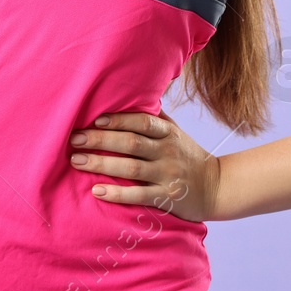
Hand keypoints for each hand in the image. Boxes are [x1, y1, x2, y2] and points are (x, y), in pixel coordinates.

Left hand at [68, 108, 219, 221]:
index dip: (119, 119)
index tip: (95, 119)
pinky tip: (97, 191)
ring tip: (77, 162)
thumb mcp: (175, 132)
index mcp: (168, 133)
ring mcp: (168, 175)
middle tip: (74, 140)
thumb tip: (130, 92)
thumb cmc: (187, 155)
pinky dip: (117, 194)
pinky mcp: (167, 198)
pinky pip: (139, 196)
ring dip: (102, 164)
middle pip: (132, 143)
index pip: (142, 122)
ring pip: (132, 169)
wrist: (216, 187)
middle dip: (101, 140)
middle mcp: (168, 152)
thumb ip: (154, 117)